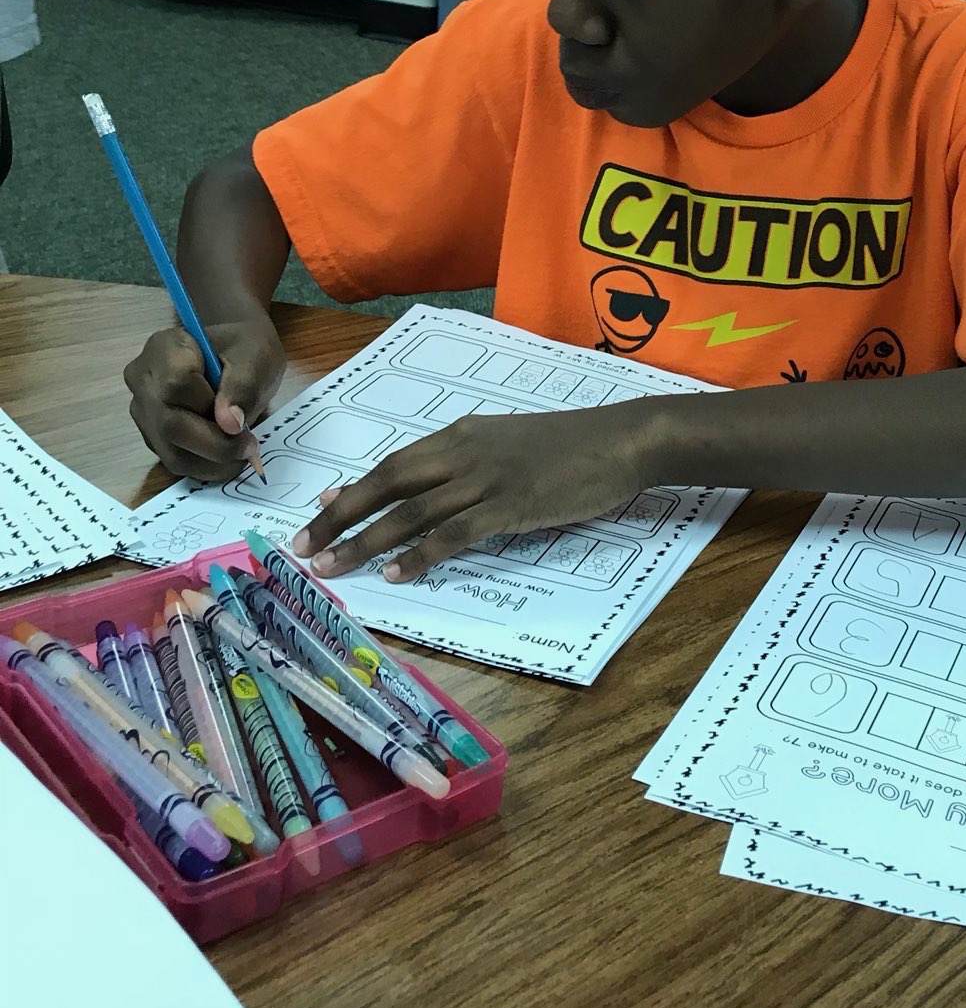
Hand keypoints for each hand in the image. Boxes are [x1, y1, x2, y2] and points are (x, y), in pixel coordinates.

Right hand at [124, 320, 284, 479]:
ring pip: (170, 451)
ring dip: (212, 463)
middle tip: (249, 448)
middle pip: (168, 424)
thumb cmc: (244, 347)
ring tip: (243, 453)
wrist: (233, 352)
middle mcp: (143, 380)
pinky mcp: (152, 433)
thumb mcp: (256, 357)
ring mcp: (144, 410)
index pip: (176, 384)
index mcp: (165, 348)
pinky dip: (205, 466)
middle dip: (214, 446)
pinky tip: (229, 457)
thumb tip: (229, 424)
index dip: (210, 410)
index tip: (243, 425)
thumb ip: (242, 386)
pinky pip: (174, 459)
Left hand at [292, 404, 652, 581]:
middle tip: (303, 546)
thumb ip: (467, 463)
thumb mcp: (508, 444)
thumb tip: (428, 489)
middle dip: (340, 515)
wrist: (620, 439)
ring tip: (333, 567)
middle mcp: (462, 452)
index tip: (318, 513)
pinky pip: (454, 532)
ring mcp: (485, 478)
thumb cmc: (570, 445)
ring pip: (410, 511)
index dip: (352, 491)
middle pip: (386, 484)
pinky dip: (420, 553)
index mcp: (459, 436)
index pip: (392, 465)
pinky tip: (396, 571)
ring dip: (366, 540)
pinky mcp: (510, 505)